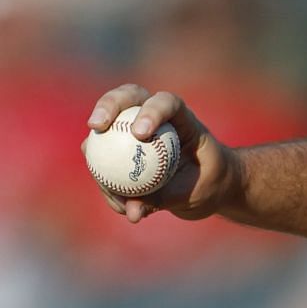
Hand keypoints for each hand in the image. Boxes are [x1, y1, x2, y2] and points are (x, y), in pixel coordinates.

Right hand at [84, 85, 236, 223]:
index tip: (139, 134)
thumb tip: (132, 211)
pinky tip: (118, 205)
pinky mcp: (122, 148)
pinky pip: (105, 159)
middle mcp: (157, 117)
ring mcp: (135, 129)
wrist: (210, 188)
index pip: (166, 102)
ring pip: (108, 127)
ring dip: (96, 152)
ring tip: (107, 188)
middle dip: (107, 105)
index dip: (151, 111)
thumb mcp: (195, 192)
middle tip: (96, 127)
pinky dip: (107, 181)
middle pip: (128, 97)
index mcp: (183, 119)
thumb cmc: (209, 183)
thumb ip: (165, 196)